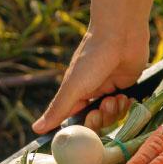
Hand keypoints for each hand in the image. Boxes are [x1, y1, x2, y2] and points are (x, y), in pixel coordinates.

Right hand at [33, 28, 147, 133]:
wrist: (120, 34)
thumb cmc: (93, 58)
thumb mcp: (73, 86)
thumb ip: (58, 109)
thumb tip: (35, 129)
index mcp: (75, 93)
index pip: (76, 120)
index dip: (82, 127)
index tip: (88, 127)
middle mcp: (91, 92)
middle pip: (97, 120)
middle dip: (101, 118)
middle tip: (102, 107)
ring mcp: (109, 89)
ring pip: (113, 114)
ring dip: (115, 110)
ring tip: (115, 97)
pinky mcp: (126, 85)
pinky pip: (126, 105)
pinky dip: (126, 105)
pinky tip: (126, 97)